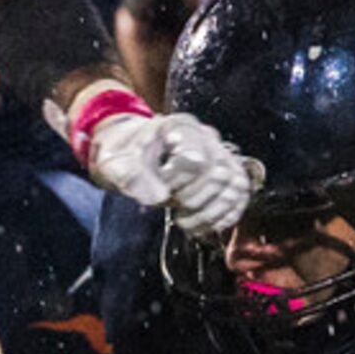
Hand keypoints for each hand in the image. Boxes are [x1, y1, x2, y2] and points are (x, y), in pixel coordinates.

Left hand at [79, 99, 258, 236]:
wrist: (132, 155)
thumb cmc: (124, 156)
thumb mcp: (114, 163)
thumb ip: (130, 177)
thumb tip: (158, 198)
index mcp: (180, 127)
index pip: (195, 158)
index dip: (179, 181)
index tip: (162, 187)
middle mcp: (207, 138)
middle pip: (220, 174)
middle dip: (193, 198)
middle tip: (172, 203)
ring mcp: (221, 157)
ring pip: (236, 186)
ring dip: (209, 213)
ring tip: (183, 220)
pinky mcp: (226, 176)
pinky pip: (239, 199)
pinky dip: (221, 219)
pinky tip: (198, 226)